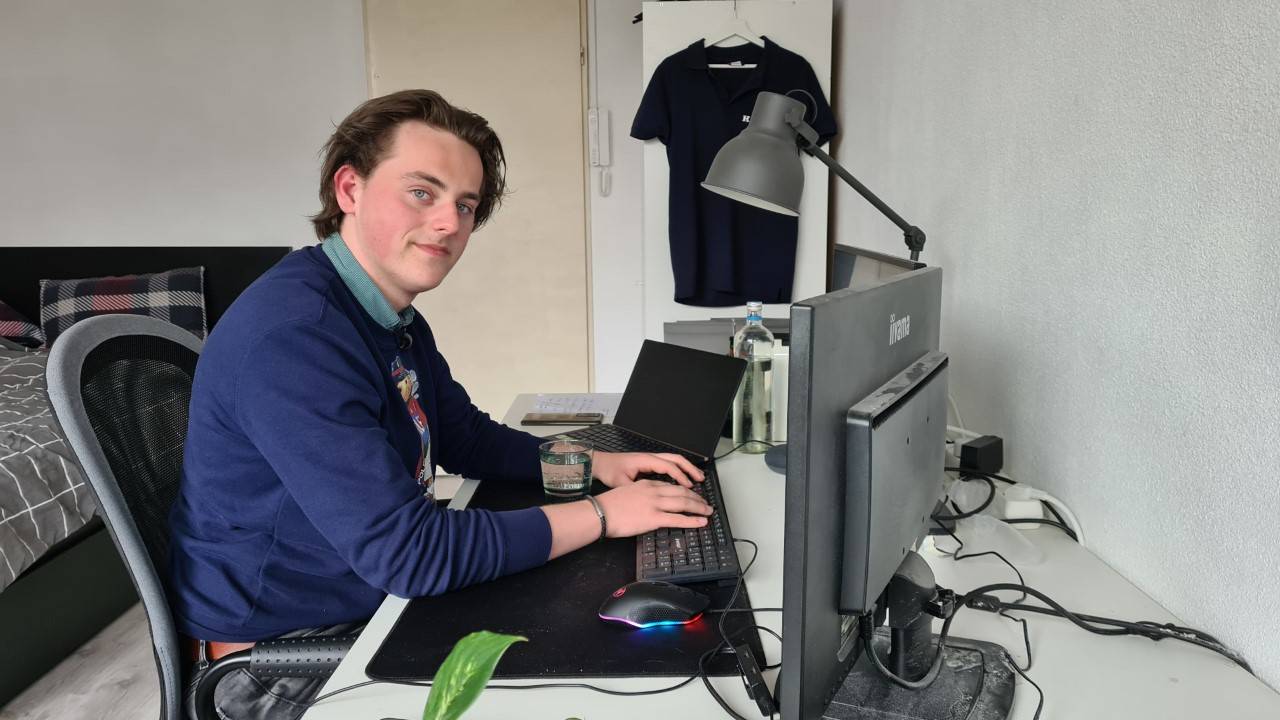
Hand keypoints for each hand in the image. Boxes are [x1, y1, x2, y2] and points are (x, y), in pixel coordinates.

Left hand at [592, 451, 704, 487]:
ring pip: (674, 460)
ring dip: (687, 468)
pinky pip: (668, 464)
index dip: (680, 476)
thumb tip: (648, 500)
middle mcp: (650, 458)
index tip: (688, 487)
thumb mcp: (621, 483)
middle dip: (690, 469)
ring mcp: (650, 459)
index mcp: (645, 460)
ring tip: (697, 478)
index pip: (668, 466)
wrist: (600, 463)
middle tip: (701, 479)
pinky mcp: (649, 464)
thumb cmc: (610, 471)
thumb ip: (636, 490)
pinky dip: (679, 470)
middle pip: (676, 459)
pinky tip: (683, 480)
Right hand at [595, 480, 711, 537]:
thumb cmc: (608, 506)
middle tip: (705, 503)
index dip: (685, 491)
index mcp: (647, 484)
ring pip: (684, 503)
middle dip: (696, 498)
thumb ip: (640, 495)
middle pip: (682, 492)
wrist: (600, 512)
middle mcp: (654, 491)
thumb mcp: (627, 493)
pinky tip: (701, 522)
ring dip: (698, 507)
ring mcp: (655, 504)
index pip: (671, 486)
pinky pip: (678, 519)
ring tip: (707, 511)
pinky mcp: (654, 518)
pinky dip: (692, 520)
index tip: (691, 495)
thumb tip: (646, 504)